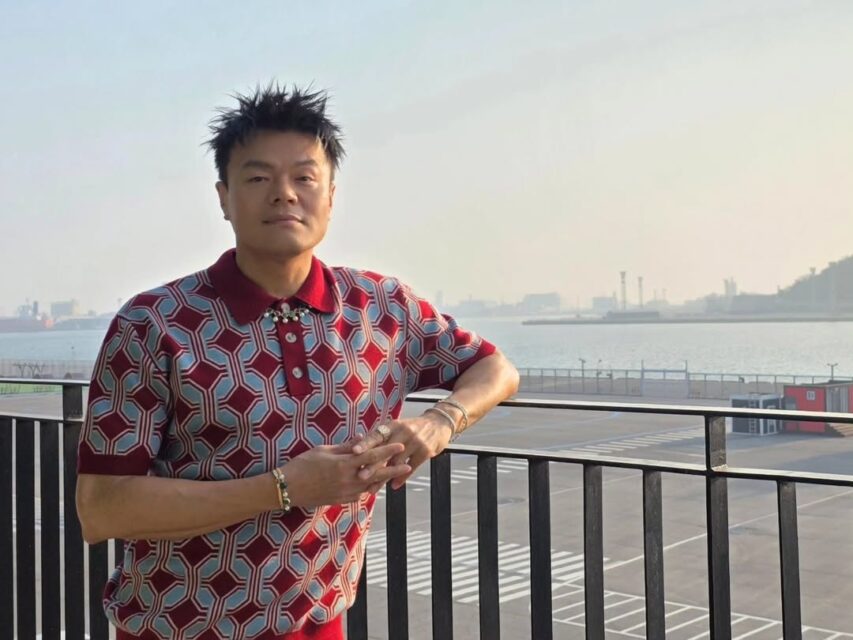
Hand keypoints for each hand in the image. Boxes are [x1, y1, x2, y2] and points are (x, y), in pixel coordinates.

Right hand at [282, 441, 410, 506]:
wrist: (288, 488)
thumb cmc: (303, 464)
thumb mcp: (324, 450)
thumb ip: (345, 446)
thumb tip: (361, 437)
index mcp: (344, 464)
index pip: (371, 455)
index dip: (387, 451)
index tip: (399, 446)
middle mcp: (348, 480)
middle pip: (376, 474)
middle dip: (393, 470)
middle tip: (408, 465)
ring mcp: (345, 492)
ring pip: (369, 486)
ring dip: (382, 480)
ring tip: (394, 475)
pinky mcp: (340, 501)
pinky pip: (359, 495)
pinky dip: (367, 489)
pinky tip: (372, 485)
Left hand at [351, 413, 454, 490]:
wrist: (439, 424)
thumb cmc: (412, 428)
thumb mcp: (397, 427)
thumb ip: (381, 438)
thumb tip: (359, 451)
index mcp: (393, 425)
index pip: (377, 435)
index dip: (365, 443)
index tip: (354, 451)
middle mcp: (403, 432)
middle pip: (385, 451)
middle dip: (372, 465)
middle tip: (360, 476)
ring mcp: (415, 441)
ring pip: (396, 463)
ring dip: (384, 477)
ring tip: (373, 488)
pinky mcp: (425, 451)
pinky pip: (411, 467)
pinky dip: (402, 477)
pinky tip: (394, 486)